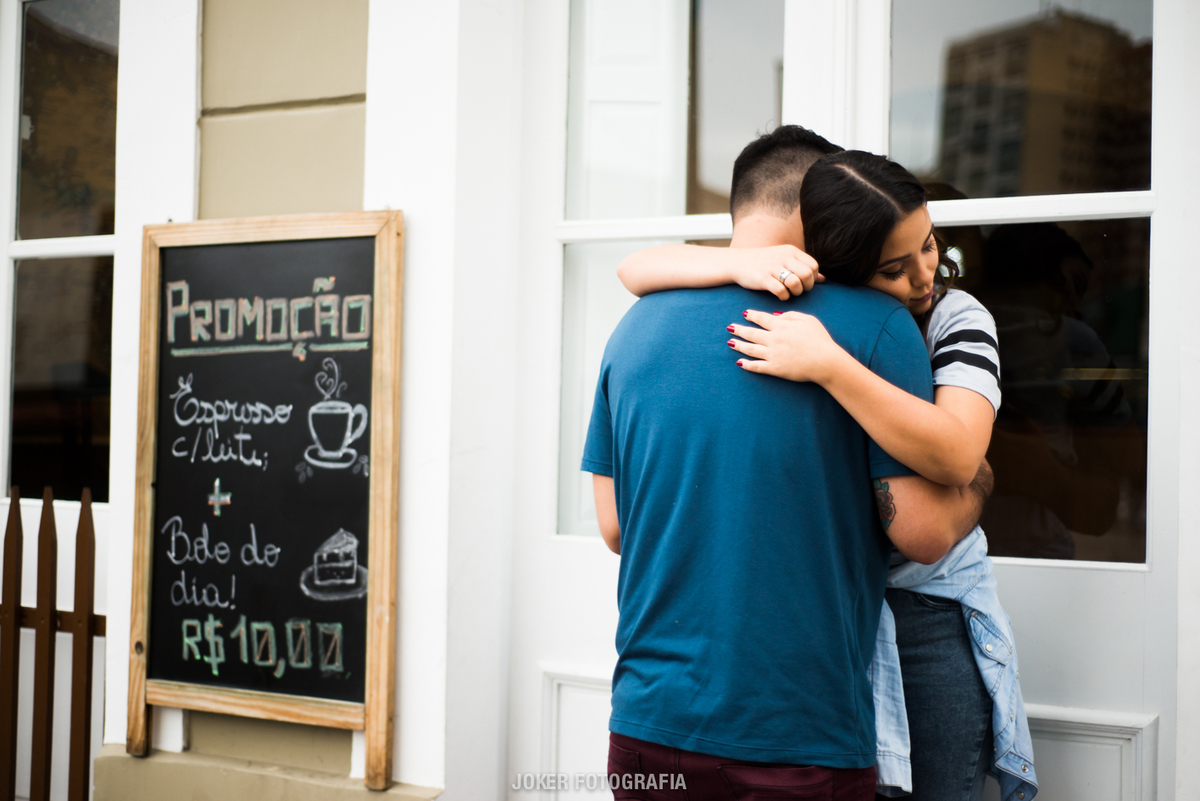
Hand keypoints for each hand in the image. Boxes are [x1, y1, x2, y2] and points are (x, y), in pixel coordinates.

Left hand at [727, 309, 845, 383]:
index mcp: (781, 326)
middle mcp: (773, 339)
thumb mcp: (808, 320)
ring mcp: (772, 354)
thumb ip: (791, 315)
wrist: (825, 361)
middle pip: (751, 333)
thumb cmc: (820, 340)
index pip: (762, 318)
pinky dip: (747, 364)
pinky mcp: (774, 368)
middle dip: (739, 329)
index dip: (752, 315)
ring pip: (750, 349)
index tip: (744, 313)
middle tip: (730, 327)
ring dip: (738, 345)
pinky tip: (739, 362)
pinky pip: (756, 366)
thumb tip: (776, 314)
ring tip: (730, 342)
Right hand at [729, 246, 822, 300]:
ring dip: (795, 292)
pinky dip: (784, 296)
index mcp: (791, 251)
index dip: (812, 277)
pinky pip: (781, 291)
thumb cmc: (764, 263)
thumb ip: (803, 267)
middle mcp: (783, 257)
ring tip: (789, 292)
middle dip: (806, 286)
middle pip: (806, 274)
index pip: (812, 265)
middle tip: (798, 290)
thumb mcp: (784, 259)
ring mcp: (772, 267)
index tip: (804, 283)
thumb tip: (823, 279)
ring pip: (795, 282)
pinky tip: (780, 295)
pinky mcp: (763, 278)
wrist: (737, 262)